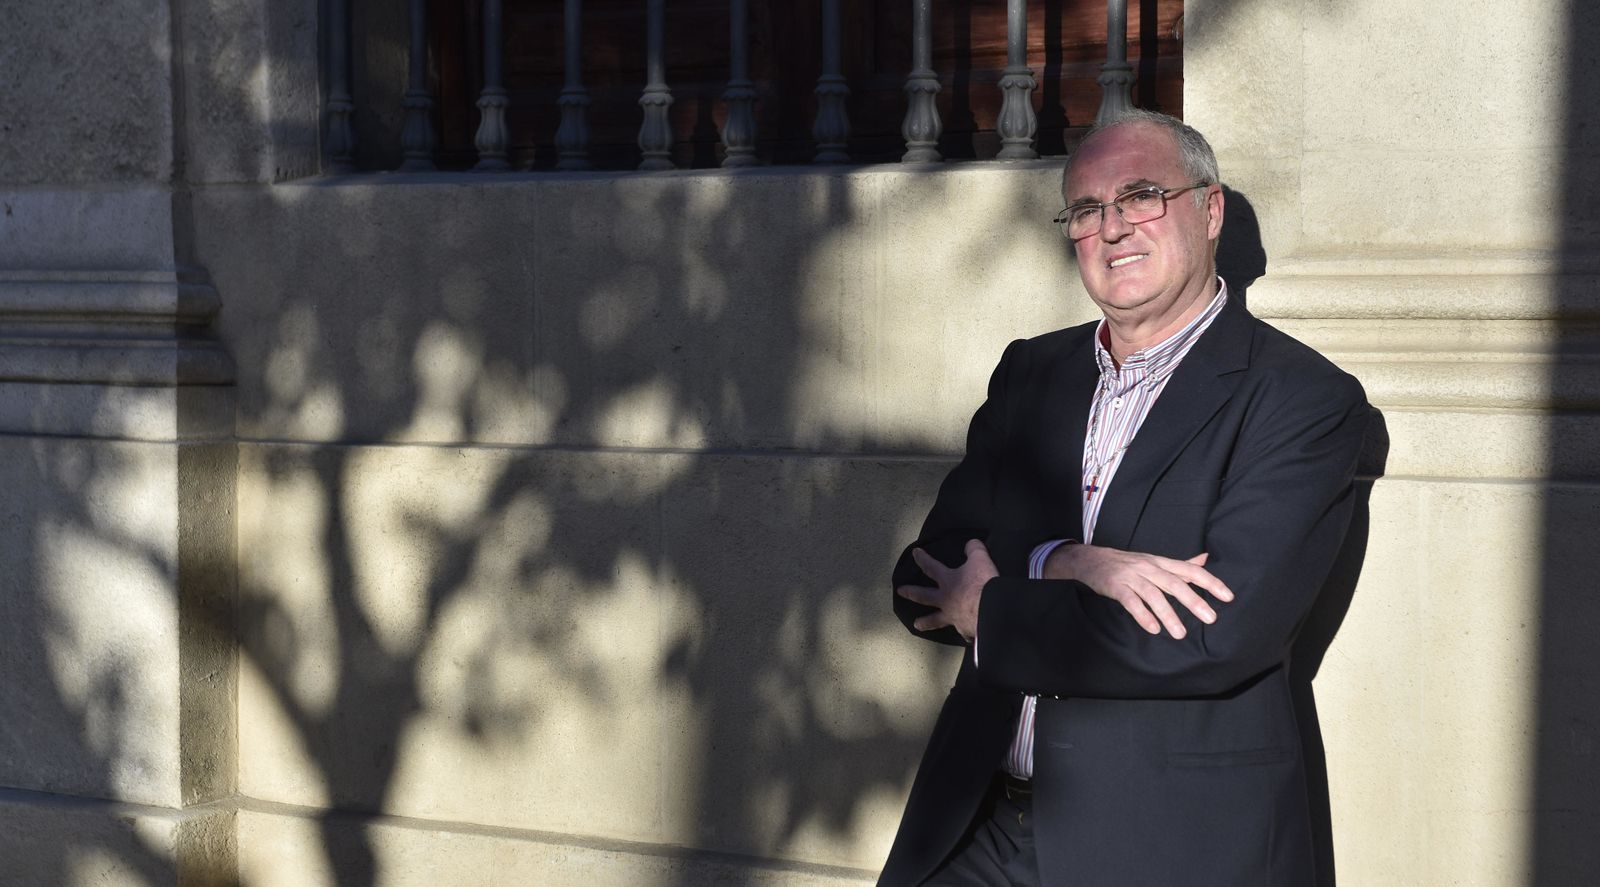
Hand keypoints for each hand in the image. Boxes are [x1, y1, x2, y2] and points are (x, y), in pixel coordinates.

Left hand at [895, 539, 997, 641]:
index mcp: (948, 581)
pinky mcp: (964, 629)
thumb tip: (971, 544)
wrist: (993, 611)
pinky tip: (964, 637)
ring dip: (925, 622)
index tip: (914, 553)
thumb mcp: (980, 559)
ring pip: (935, 620)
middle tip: (900, 591)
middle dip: (911, 592)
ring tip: (916, 625)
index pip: (931, 567)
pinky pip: (962, 632)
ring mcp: (953, 616)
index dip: (922, 559)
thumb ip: (974, 549)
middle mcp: (946, 600)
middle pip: (924, 596)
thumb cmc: (983, 584)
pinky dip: (964, 634)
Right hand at [1044, 544, 1232, 638]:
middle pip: (1175, 583)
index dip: (1210, 582)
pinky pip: (1130, 601)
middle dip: (1194, 601)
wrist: (1092, 560)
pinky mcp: (1116, 587)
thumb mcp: (1156, 561)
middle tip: (1211, 618)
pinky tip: (1153, 628)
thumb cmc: (1128, 564)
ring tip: (1180, 633)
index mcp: (1161, 562)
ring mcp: (1131, 576)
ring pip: (1153, 594)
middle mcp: (1149, 567)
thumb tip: (1206, 560)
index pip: (1190, 571)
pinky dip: (1142, 615)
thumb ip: (1181, 564)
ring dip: (1168, 614)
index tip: (1228, 597)